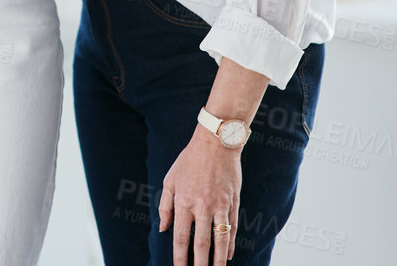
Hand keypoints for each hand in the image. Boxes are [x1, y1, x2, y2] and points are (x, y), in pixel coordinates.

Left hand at [160, 128, 241, 265]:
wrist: (215, 143)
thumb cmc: (189, 161)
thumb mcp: (170, 179)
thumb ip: (165, 206)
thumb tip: (163, 229)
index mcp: (184, 202)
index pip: (181, 236)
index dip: (180, 256)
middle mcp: (202, 206)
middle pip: (201, 242)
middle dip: (200, 263)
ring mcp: (220, 205)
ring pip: (220, 238)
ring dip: (218, 259)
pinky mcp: (233, 202)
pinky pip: (233, 227)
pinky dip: (230, 243)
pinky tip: (228, 255)